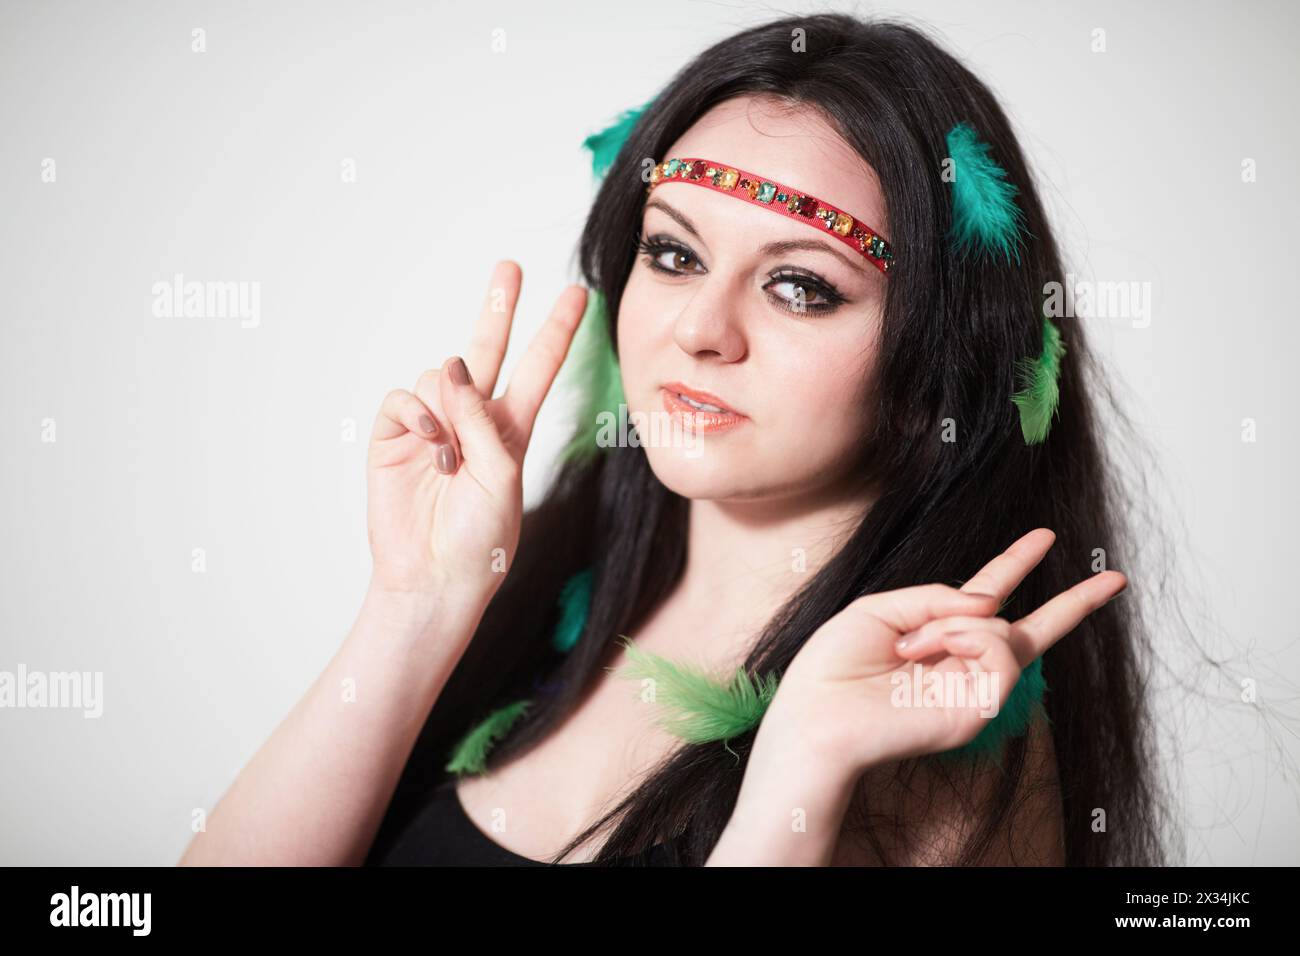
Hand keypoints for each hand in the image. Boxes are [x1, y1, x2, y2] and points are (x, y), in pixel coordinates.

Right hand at [365, 260, 587, 611]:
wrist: (433, 579)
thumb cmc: (481, 541)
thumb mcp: (502, 477)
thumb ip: (484, 420)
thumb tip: (452, 367)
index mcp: (512, 431)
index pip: (538, 369)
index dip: (556, 332)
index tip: (578, 295)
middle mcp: (473, 421)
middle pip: (488, 350)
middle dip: (498, 307)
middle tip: (511, 266)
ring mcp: (433, 426)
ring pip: (439, 377)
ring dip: (448, 408)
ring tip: (450, 458)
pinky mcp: (395, 437)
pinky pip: (403, 398)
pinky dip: (416, 413)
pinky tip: (428, 441)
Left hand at [760, 528, 1126, 775]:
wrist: (816, 716)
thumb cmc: (832, 668)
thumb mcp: (880, 609)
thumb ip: (938, 596)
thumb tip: (991, 603)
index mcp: (935, 634)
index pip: (987, 595)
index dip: (1016, 563)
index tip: (1045, 537)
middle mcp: (960, 663)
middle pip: (1031, 629)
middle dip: (1074, 603)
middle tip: (1116, 578)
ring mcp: (973, 690)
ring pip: (1004, 633)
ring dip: (954, 625)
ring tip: (910, 645)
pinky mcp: (978, 711)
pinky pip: (999, 654)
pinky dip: (965, 640)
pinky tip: (930, 651)